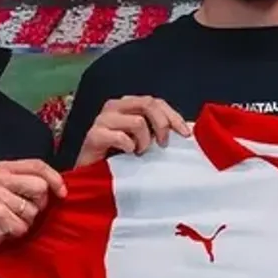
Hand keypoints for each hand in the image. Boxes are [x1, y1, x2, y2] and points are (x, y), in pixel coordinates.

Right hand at [0, 159, 67, 253]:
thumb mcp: (3, 186)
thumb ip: (25, 181)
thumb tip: (56, 186)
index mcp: (4, 169)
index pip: (38, 165)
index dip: (55, 179)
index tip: (62, 192)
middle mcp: (0, 179)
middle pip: (41, 187)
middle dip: (39, 204)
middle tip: (24, 210)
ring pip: (33, 210)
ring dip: (26, 221)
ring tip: (11, 219)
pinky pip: (23, 226)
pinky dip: (17, 231)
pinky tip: (5, 228)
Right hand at [75, 96, 189, 167]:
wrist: (91, 175)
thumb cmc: (120, 157)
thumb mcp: (144, 140)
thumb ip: (158, 129)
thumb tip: (185, 130)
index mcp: (127, 105)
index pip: (156, 102)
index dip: (173, 116)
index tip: (185, 134)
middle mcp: (114, 107)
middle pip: (148, 103)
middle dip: (162, 125)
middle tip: (163, 145)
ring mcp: (102, 120)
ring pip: (138, 121)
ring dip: (144, 141)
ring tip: (140, 152)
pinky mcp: (94, 135)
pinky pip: (121, 137)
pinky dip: (129, 147)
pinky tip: (127, 154)